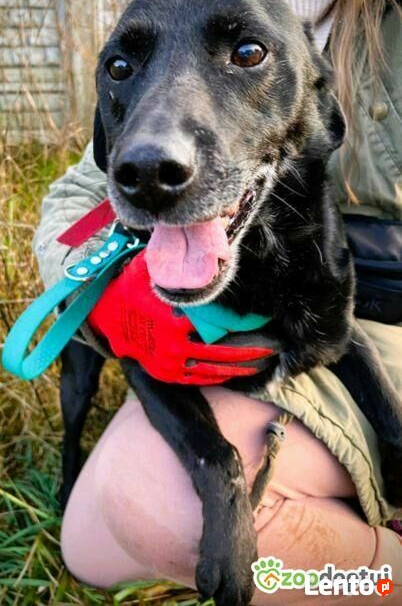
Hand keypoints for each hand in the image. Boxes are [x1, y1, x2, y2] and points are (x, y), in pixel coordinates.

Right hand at [88, 251, 275, 384]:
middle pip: (225, 349)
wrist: (102, 314)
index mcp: (173, 316)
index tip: (266, 317)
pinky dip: (222, 376)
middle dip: (255, 348)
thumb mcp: (152, 267)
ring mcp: (169, 361)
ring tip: (267, 360)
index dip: (247, 322)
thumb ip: (179, 262)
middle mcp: (172, 342)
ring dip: (244, 365)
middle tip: (278, 343)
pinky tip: (239, 371)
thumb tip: (211, 246)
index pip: (221, 323)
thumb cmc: (131, 286)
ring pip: (216, 368)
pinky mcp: (166, 373)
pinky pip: (200, 378)